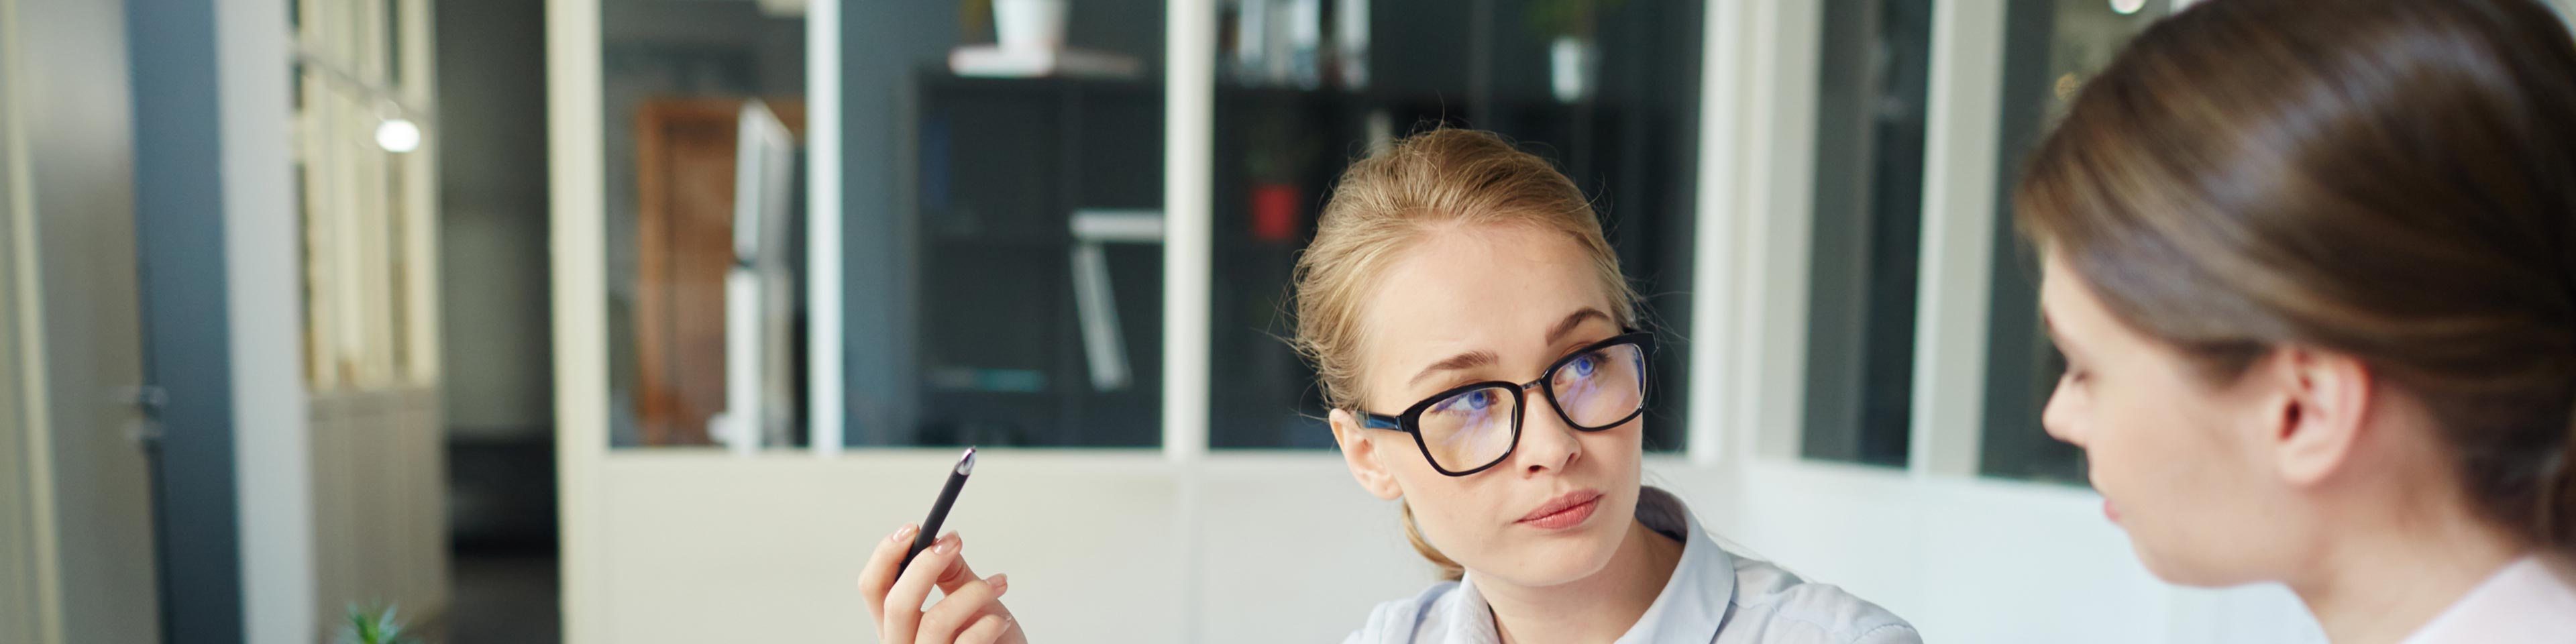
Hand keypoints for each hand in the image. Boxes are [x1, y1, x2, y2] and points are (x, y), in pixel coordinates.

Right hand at [859, 525, 1024, 643]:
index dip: (886, 555)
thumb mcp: (968, 602)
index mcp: (898, 625)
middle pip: (895, 605)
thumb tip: (939, 541)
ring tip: (997, 585)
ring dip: (973, 593)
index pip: (873, 589)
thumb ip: (950, 574)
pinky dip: (989, 624)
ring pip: (935, 622)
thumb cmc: (991, 639)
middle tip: (954, 542)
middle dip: (926, 566)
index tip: (914, 529)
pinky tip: (1002, 621)